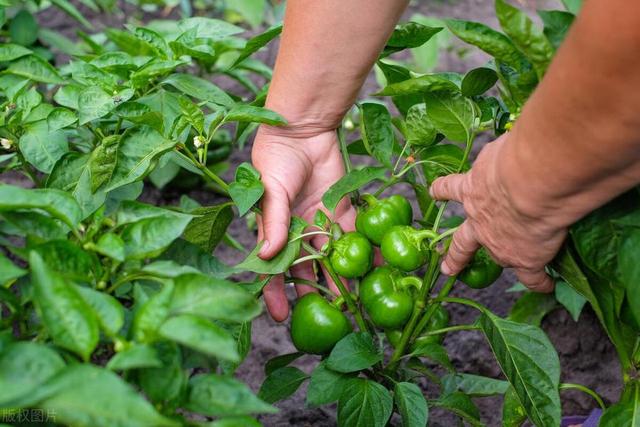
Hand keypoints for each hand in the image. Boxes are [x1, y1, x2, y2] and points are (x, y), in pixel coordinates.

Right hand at [252, 125, 355, 320]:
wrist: (303, 128)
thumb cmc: (277, 158)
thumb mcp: (270, 189)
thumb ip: (273, 221)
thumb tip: (266, 255)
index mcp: (275, 231)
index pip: (272, 269)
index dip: (274, 293)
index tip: (279, 317)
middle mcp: (299, 232)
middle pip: (307, 270)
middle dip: (315, 294)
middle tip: (328, 319)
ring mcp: (322, 223)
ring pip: (334, 258)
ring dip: (344, 279)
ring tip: (357, 303)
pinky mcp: (344, 210)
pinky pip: (356, 234)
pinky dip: (367, 249)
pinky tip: (378, 267)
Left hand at [429, 135, 567, 291]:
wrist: (532, 180)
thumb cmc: (517, 155)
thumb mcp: (499, 149)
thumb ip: (500, 155)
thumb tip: (512, 149)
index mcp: (472, 189)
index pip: (452, 189)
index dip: (443, 191)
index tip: (434, 193)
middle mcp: (481, 221)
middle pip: (463, 241)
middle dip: (455, 255)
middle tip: (447, 267)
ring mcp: (500, 243)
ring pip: (499, 257)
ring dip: (506, 259)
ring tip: (512, 266)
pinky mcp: (524, 257)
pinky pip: (531, 276)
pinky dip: (539, 282)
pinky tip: (545, 287)